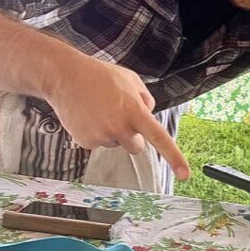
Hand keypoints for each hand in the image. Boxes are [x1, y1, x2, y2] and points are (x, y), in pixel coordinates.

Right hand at [46, 51, 189, 179]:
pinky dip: (94, 133)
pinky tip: (87, 116)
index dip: (174, 157)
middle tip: (117, 116)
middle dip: (131, 136)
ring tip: (98, 110)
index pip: (159, 138)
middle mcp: (119, 127)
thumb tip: (149, 114)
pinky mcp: (86, 142)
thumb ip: (145, 99)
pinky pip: (98, 144)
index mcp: (135, 111)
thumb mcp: (131, 79)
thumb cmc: (99, 75)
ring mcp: (102, 136)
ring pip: (115, 144)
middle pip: (136, 148)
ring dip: (110, 132)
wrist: (64, 76)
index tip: (184, 174)